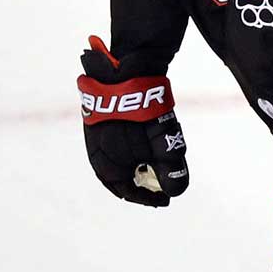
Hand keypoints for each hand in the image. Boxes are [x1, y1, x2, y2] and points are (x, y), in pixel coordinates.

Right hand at [78, 36, 188, 206]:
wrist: (125, 71)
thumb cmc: (141, 112)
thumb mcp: (163, 145)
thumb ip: (170, 169)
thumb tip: (175, 192)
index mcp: (107, 168)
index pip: (128, 193)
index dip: (149, 198)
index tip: (166, 199)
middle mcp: (97, 155)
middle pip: (121, 180)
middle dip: (142, 184)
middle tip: (161, 186)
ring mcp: (97, 138)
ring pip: (117, 163)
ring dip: (136, 167)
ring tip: (153, 166)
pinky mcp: (102, 122)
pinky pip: (115, 146)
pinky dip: (130, 152)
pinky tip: (144, 145)